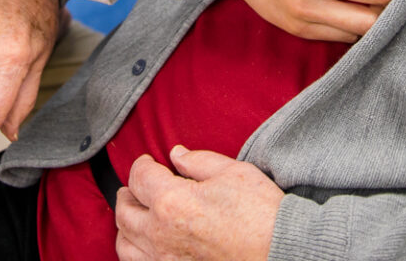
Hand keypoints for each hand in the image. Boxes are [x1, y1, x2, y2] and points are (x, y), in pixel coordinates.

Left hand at [115, 146, 282, 260]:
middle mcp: (161, 234)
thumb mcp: (233, 173)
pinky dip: (137, 250)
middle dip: (129, 192)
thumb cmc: (261, 214)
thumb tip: (176, 155)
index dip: (143, 164)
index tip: (150, 163)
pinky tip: (148, 242)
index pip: (139, 177)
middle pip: (124, 211)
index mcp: (172, 202)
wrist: (280, 253)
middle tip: (138, 186)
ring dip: (128, 224)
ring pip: (125, 243)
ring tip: (139, 214)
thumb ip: (198, 161)